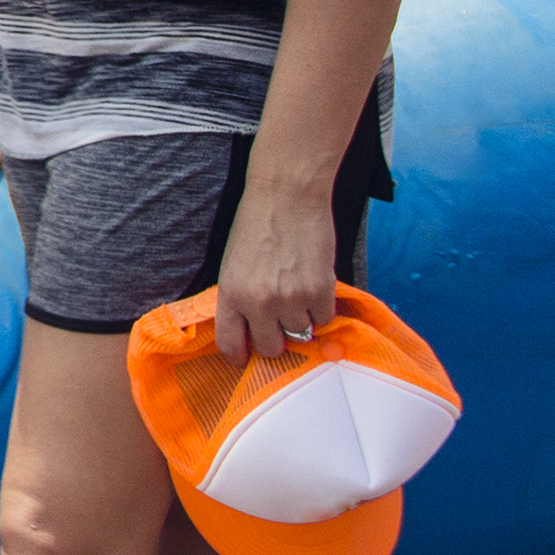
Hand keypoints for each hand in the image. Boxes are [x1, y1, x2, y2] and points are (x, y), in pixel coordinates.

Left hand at [211, 185, 341, 362]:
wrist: (287, 195)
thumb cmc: (256, 225)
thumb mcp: (233, 265)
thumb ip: (239, 300)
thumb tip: (249, 332)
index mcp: (231, 294)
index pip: (230, 344)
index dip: (240, 357)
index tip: (246, 359)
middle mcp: (259, 302)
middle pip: (271, 349)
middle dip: (276, 340)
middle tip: (280, 323)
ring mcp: (291, 298)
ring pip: (300, 333)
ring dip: (301, 319)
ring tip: (297, 289)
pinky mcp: (320, 291)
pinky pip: (324, 319)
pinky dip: (321, 307)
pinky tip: (313, 283)